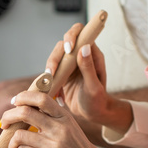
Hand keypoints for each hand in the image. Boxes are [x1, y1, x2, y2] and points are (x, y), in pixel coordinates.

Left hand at [0, 90, 142, 147]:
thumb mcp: (73, 128)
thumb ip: (56, 117)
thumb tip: (35, 106)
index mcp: (65, 117)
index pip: (41, 97)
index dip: (23, 96)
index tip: (14, 102)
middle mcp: (59, 128)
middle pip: (24, 112)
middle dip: (8, 116)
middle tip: (4, 123)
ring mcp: (54, 145)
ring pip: (19, 135)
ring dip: (11, 142)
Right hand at [45, 23, 133, 138]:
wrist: (93, 114)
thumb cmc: (98, 100)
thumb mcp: (94, 86)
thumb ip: (89, 68)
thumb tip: (84, 47)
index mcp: (91, 54)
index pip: (81, 33)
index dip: (72, 35)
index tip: (69, 49)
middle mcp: (79, 56)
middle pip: (62, 45)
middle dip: (55, 57)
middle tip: (52, 72)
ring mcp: (69, 64)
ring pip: (54, 58)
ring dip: (50, 68)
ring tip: (50, 82)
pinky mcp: (61, 73)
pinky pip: (50, 72)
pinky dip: (49, 82)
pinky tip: (57, 95)